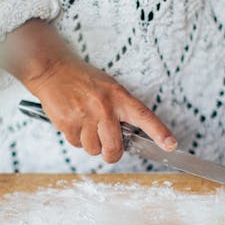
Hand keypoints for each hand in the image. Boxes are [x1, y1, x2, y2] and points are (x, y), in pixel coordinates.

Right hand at [0, 20, 176, 163]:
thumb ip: (120, 110)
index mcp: (119, 97)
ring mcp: (85, 116)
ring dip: (90, 144)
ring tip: (86, 125)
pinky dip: (75, 138)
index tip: (171, 145)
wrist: (53, 70)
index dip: (159, 133)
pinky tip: (73, 122)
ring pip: (93, 149)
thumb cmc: (83, 80)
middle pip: (114, 148)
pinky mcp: (67, 124)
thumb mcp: (109, 88)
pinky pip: (76, 144)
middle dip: (112, 153)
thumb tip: (128, 136)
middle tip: (109, 148)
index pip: (144, 117)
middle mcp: (104, 107)